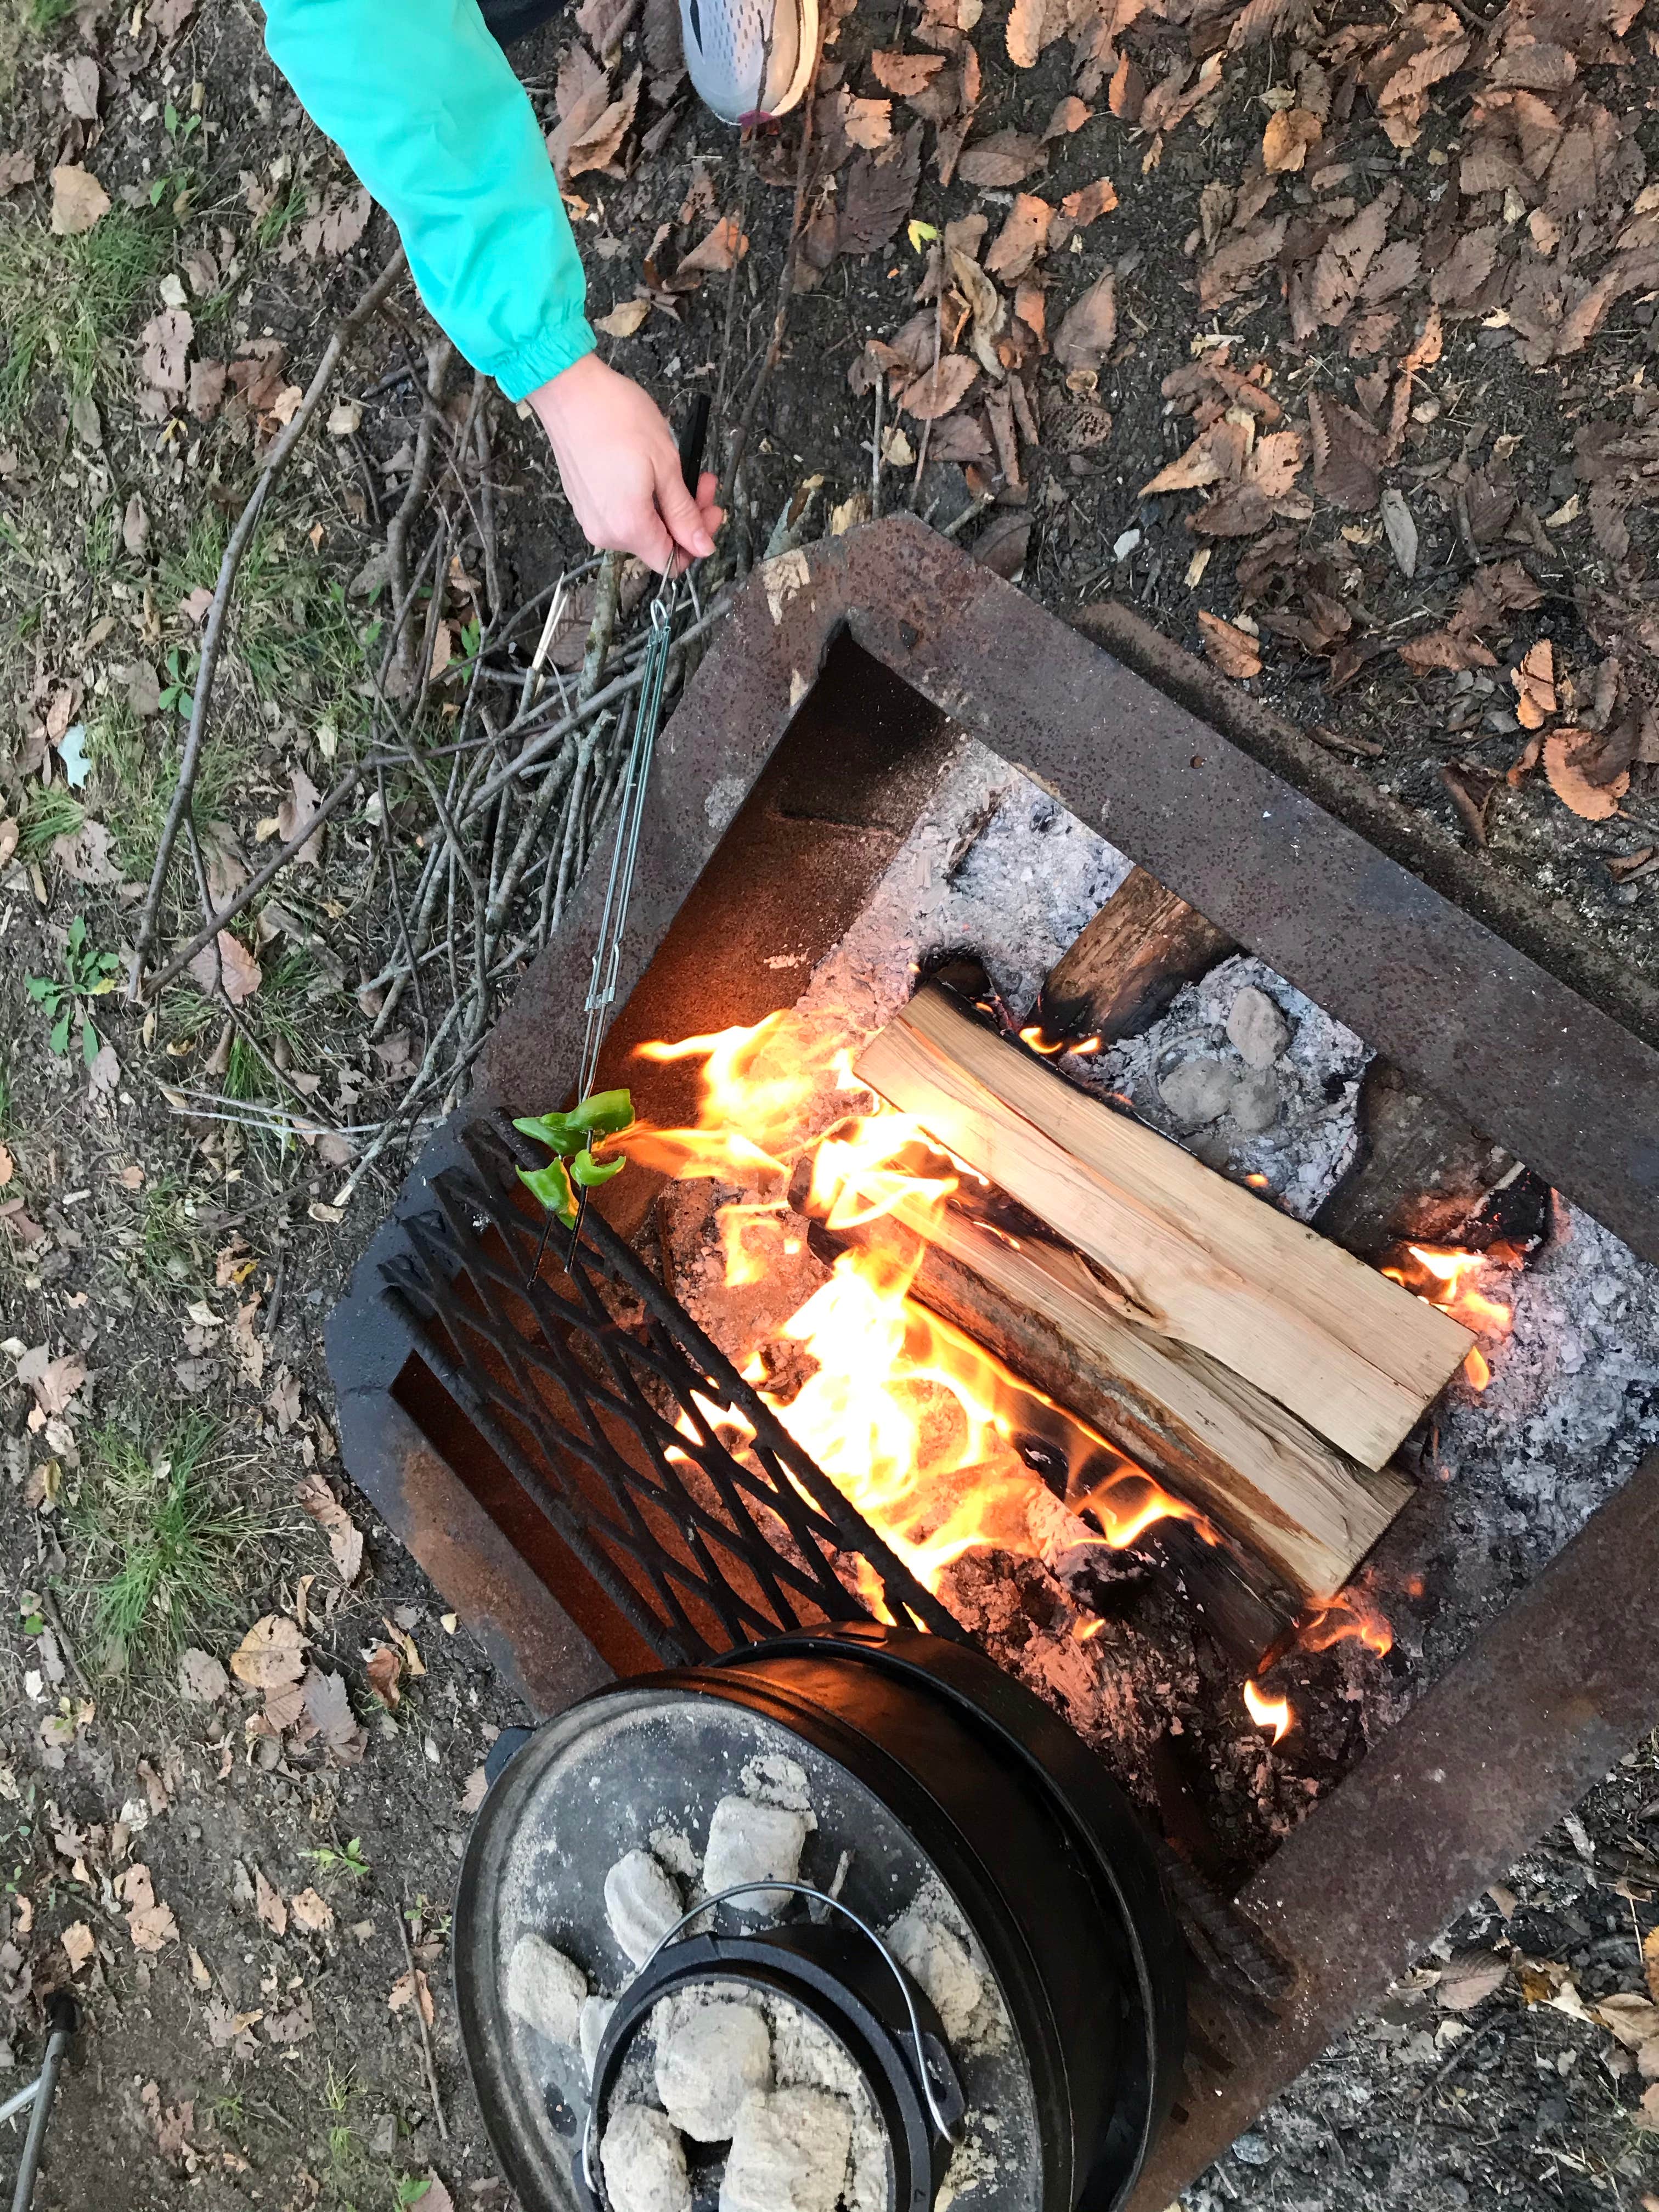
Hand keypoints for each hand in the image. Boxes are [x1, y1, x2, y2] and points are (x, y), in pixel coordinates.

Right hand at [529, 353, 720, 573]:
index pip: (671, 563)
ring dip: (666, 502)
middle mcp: (606, 533)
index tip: (711, 511)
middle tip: (704, 481)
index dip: (697, 542)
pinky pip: (620, 511)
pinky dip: (642, 496)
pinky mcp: (584, 501)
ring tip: (680, 468)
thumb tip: (702, 547)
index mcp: (629, 528)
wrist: (569, 389)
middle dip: (686, 515)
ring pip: (641, 526)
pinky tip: (652, 468)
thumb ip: (685, 513)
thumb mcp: (665, 465)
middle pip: (657, 543)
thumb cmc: (616, 418)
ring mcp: (591, 517)